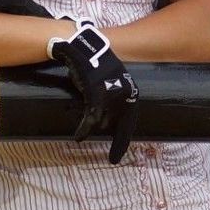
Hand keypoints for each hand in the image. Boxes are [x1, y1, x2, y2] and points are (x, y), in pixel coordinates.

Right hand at [47, 21, 138, 164]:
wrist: (84, 50)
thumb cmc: (96, 67)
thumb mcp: (109, 83)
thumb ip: (112, 99)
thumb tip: (106, 118)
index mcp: (131, 94)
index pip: (128, 125)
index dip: (121, 143)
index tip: (114, 159)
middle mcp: (124, 96)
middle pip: (117, 126)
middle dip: (111, 134)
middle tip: (109, 149)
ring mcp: (111, 96)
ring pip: (102, 123)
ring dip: (93, 128)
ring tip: (85, 131)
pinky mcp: (95, 95)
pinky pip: (90, 119)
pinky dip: (84, 129)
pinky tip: (79, 136)